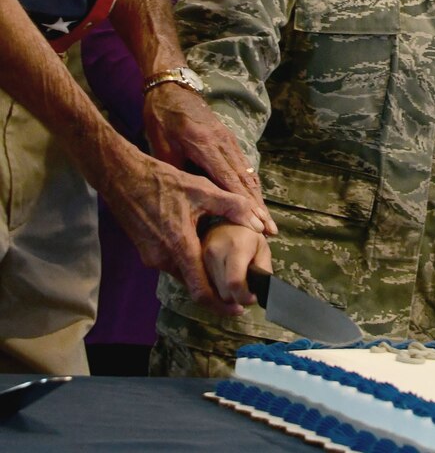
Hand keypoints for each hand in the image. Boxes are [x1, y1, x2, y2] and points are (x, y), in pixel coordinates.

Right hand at [101, 146, 271, 315]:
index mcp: (180, 247)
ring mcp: (152, 257)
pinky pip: (171, 264)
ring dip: (199, 272)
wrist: (123, 177)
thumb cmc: (163, 181)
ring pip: (182, 274)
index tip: (238, 310)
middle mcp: (163, 259)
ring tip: (220, 263)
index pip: (201, 291)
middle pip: (193, 284)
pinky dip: (186, 262)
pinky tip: (197, 246)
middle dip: (214, 287)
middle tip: (236, 282)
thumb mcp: (203, 189)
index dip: (221, 305)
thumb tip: (260, 225)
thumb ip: (234, 207)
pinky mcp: (146, 252)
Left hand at [143, 81, 275, 234]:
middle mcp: (223, 143)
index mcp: (205, 145)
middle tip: (270, 231)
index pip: (229, 180)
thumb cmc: (162, 116)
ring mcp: (228, 140)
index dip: (245, 204)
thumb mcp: (161, 144)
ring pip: (248, 173)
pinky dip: (251, 184)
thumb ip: (175, 170)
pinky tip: (256, 199)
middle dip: (259, 207)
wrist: (172, 87)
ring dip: (258, 197)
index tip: (257, 224)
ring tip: (267, 221)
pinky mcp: (228, 138)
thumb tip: (184, 200)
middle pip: (245, 180)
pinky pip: (244, 165)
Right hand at [202, 224, 272, 307]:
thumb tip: (261, 293)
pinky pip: (198, 290)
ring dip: (222, 298)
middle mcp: (213, 254)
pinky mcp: (189, 264)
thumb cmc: (245, 234)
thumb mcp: (262, 247)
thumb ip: (264, 270)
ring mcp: (198, 259)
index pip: (235, 283)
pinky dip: (211, 294)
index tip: (252, 298)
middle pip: (222, 294)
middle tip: (243, 292)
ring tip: (232, 289)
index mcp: (234, 247)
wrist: (221, 221)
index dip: (245, 297)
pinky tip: (220, 289)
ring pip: (210, 295)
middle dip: (235, 299)